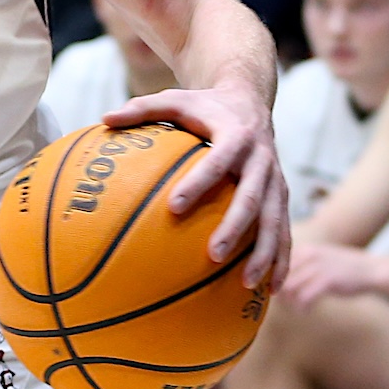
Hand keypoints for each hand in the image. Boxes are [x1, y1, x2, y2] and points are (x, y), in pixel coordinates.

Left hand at [102, 84, 288, 287]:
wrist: (250, 100)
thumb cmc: (203, 105)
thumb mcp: (174, 99)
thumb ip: (141, 109)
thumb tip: (103, 119)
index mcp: (235, 136)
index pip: (217, 162)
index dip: (197, 183)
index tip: (174, 207)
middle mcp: (261, 159)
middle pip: (252, 197)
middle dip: (235, 227)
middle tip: (213, 254)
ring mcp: (276, 179)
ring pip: (275, 220)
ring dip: (264, 252)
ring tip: (247, 282)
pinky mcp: (282, 195)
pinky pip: (285, 230)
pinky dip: (281, 258)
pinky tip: (270, 289)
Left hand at [278, 242, 382, 306]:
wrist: (372, 269)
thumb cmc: (343, 268)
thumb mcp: (318, 259)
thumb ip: (299, 266)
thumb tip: (276, 281)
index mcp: (303, 249)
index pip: (274, 264)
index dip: (269, 281)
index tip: (270, 293)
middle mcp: (307, 255)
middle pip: (277, 277)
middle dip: (276, 293)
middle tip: (281, 304)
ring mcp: (317, 267)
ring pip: (288, 288)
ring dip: (288, 302)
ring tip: (294, 308)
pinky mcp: (327, 280)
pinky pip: (304, 297)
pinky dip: (301, 307)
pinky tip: (306, 311)